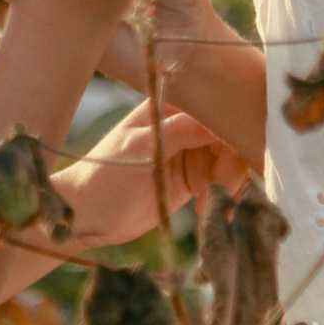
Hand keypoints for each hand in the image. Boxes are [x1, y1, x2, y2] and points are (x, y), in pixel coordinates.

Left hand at [54, 99, 249, 250]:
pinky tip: (201, 212)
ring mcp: (190, 154)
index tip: (237, 155)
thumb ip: (183, 131)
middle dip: (232, 164)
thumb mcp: (143, 149)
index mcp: (169, 108)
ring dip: (228, 184)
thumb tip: (224, 120)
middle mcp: (184, 127)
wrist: (86, 216)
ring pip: (230, 162)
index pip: (215, 110)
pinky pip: (221, 184)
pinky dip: (220, 198)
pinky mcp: (192, 181)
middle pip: (229, 137)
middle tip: (219, 189)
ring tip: (209, 205)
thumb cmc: (104, 174)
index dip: (232, 131)